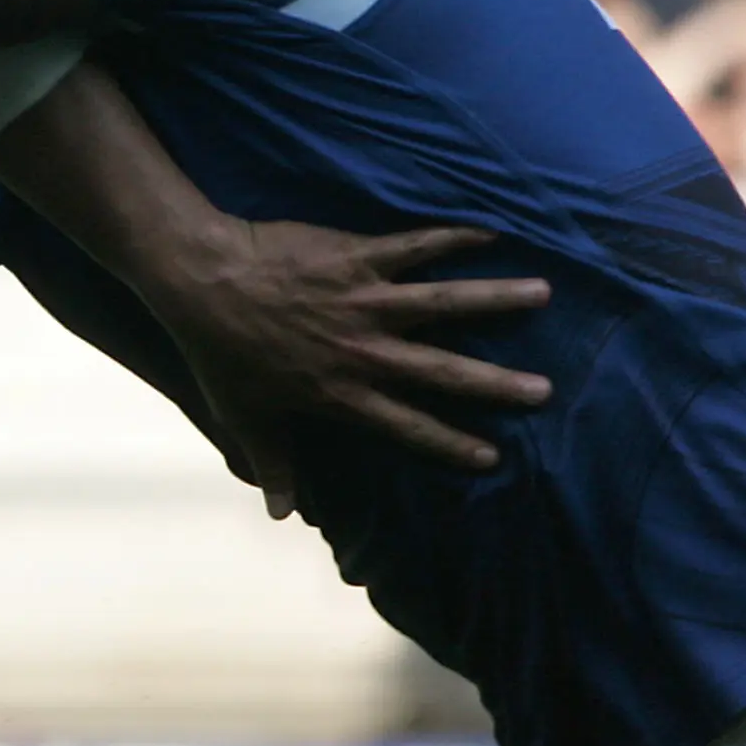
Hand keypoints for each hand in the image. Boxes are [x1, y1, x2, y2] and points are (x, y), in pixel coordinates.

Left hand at [145, 222, 552, 514]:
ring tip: (541, 294)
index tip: (492, 456)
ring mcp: (364, 301)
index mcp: (340, 393)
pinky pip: (414, 246)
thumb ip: (272, 462)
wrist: (202, 278)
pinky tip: (490, 233)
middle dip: (495, 382)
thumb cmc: (218, 350)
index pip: (406, 426)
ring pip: (442, 302)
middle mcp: (363, 351)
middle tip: (544, 390)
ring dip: (494, 298)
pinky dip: (452, 237)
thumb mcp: (244, 415)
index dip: (449, 443)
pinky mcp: (357, 256)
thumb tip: (280, 513)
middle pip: (441, 370)